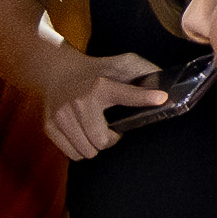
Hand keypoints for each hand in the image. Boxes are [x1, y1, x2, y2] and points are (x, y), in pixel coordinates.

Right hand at [45, 53, 164, 163]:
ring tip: (93, 130)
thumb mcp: (118, 64)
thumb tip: (166, 85)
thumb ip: (142, 71)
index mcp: (100, 86)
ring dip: (93, 145)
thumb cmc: (93, 71)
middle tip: (108, 129)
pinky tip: (80, 133)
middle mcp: (80, 101)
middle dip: (109, 139)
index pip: (127, 94)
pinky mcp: (50, 127)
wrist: (55, 70)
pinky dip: (79, 148)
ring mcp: (62, 116)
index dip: (145, 97)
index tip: (162, 98)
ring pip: (87, 151)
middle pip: (102, 141)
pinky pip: (72, 153)